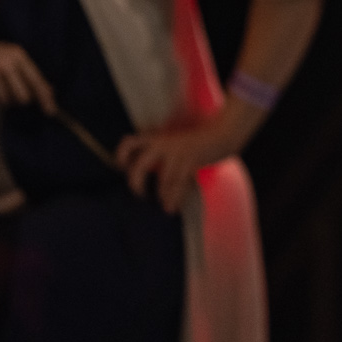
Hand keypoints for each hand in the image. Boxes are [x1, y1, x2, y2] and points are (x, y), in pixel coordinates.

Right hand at [0, 37, 56, 109]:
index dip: (44, 98)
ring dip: (2, 99)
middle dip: (20, 99)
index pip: (36, 81)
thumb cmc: (0, 56)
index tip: (50, 111)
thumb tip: (51, 95)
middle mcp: (4, 63)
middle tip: (13, 92)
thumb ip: (34, 77)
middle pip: (22, 97)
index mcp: (18, 56)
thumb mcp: (18, 59)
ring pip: (4, 101)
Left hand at [116, 122, 233, 213]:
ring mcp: (177, 152)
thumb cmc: (195, 143)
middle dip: (136, 184)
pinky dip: (174, 198)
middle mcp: (163, 144)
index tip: (122, 168)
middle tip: (140, 195)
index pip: (129, 142)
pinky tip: (171, 207)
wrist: (221, 134)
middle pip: (139, 165)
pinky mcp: (191, 160)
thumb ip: (158, 154)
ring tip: (164, 206)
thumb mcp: (172, 143)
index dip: (121, 156)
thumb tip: (144, 172)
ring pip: (163, 179)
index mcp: (156, 139)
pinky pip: (179, 183)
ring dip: (162, 195)